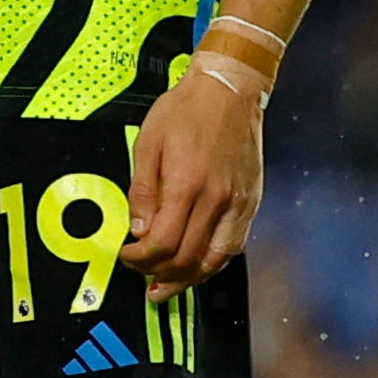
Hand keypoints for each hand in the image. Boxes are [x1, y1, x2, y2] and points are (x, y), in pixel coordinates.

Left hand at [122, 55, 263, 299]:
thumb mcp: (148, 142)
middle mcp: (216, 200)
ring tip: (166, 287)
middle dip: (158, 273)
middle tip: (141, 273)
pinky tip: (197, 266)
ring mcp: (238, 204)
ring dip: (187, 279)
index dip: (139, 258)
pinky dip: (213, 264)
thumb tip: (138, 230)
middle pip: (187, 259)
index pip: (162, 243)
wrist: (229, 91)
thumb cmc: (186, 111)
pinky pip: (233, 247)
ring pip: (214, 261)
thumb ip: (142, 190)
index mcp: (187, 184)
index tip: (127, 256)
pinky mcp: (250, 203)